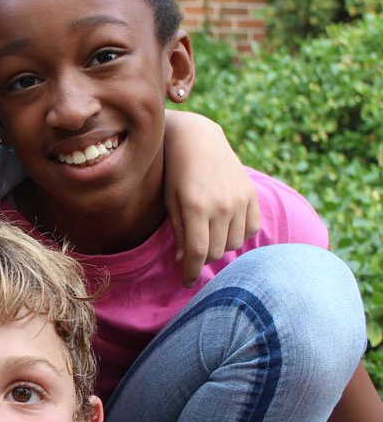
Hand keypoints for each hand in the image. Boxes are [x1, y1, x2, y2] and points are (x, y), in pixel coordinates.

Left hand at [164, 110, 260, 286]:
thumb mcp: (170, 202)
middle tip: (193, 254)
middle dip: (203, 259)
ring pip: (235, 243)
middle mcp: (221, 205)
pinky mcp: (251, 194)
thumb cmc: (175, 172)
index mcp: (196, 208)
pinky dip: (239, 234)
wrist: (197, 139)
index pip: (198, 253)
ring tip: (208, 238)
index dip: (190, 272)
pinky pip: (252, 228)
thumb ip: (178, 232)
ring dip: (221, 247)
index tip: (186, 282)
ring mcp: (239, 199)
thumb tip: (182, 261)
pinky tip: (226, 228)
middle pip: (217, 252)